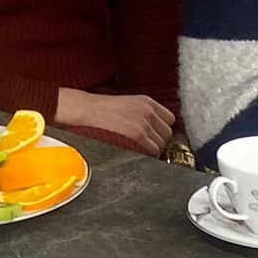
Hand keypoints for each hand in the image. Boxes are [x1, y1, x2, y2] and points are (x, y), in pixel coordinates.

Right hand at [54, 88, 174, 155]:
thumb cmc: (103, 108)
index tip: (157, 135)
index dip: (163, 129)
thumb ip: (144, 112)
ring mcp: (144, 123)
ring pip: (162, 144)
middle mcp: (149, 111)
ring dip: (155, 149)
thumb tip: (154, 127)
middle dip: (160, 140)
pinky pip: (153, 150)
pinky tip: (140, 153)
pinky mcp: (138, 135)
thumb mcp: (128, 103)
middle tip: (149, 145)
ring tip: (142, 149)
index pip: (170, 119)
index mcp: (147, 102)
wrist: (88, 110)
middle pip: (168, 133)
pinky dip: (149, 155)